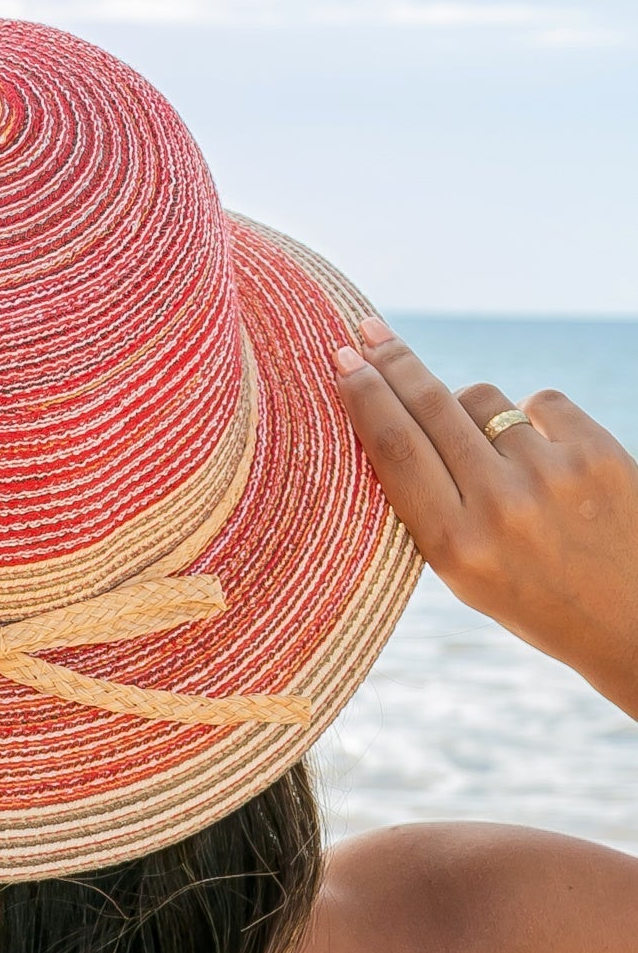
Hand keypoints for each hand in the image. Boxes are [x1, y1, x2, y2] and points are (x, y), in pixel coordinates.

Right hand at [334, 317, 637, 716]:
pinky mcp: (597, 453)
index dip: (363, 395)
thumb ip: (427, 504)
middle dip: (393, 363)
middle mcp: (497, 507)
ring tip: (490, 451)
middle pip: (429, 407)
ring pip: (482, 399)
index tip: (342, 359)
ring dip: (472, 409)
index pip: (394, 448)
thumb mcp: (462, 573)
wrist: (633, 621)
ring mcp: (550, 476)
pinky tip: (542, 454)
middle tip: (369, 332)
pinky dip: (531, 418)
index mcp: (452, 546)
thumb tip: (389, 412)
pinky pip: (538, 401)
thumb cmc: (534, 596)